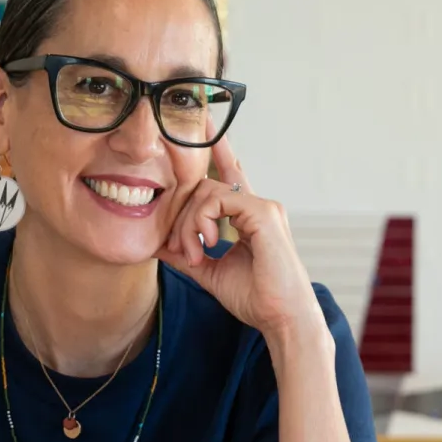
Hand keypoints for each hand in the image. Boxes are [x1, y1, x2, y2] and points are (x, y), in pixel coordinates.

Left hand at [160, 140, 320, 339]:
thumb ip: (187, 254)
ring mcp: (264, 207)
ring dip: (190, 225)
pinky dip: (203, 222)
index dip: (217, 149)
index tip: (205, 122)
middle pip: (206, 186)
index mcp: (250, 217)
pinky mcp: (264, 213)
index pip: (230, 175)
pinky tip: (208, 244)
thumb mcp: (211, 272)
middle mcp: (259, 206)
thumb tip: (159, 244)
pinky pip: (220, 200)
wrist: (282, 318)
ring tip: (195, 253)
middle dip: (184, 217)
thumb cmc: (256, 299)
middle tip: (184, 251)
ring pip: (208, 192)